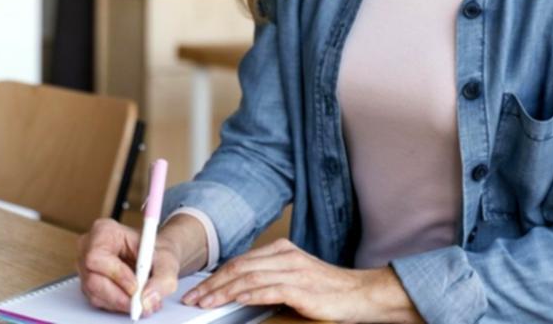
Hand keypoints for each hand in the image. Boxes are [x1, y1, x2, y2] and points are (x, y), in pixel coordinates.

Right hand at [76, 218, 180, 315]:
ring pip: (95, 294)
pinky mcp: (90, 284)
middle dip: (119, 295)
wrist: (156, 258)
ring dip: (120, 302)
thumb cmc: (156, 252)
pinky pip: (99, 300)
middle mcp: (89, 248)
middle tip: (140, 302)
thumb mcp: (167, 261)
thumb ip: (162, 279)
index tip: (135, 286)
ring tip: (142, 301)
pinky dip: (118, 304)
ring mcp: (87, 268)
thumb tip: (147, 299)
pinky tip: (133, 300)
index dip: (115, 273)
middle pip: (93, 280)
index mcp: (104, 231)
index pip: (97, 256)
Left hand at [180, 239, 419, 322]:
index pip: (240, 261)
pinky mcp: (299, 288)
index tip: (198, 288)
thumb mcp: (295, 276)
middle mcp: (284, 256)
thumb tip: (239, 287)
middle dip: (212, 283)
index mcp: (282, 250)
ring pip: (246, 278)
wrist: (360, 295)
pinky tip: (230, 302)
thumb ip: (270, 277)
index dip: (216, 275)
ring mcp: (292, 271)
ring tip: (204, 302)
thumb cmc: (328, 290)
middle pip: (238, 267)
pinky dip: (243, 296)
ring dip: (221, 291)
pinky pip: (264, 290)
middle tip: (192, 297)